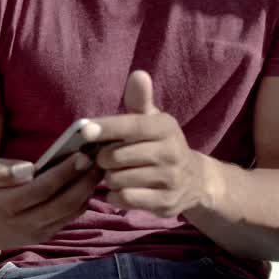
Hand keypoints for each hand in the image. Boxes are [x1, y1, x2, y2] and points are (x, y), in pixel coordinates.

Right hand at [0, 150, 101, 252]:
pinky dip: (82, 201)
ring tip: (99, 168)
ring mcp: (36, 233)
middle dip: (84, 181)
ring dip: (88, 191)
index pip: (41, 189)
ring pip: (70, 213)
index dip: (64, 173)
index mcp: (4, 206)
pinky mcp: (44, 236)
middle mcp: (23, 224)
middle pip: (62, 203)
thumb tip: (28, 170)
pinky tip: (88, 183)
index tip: (81, 155)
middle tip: (99, 160)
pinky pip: (69, 218)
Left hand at [89, 71, 219, 217]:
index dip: (106, 128)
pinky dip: (115, 196)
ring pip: (117, 179)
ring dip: (108, 178)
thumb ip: (139, 100)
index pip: (131, 126)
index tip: (84, 130)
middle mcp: (171, 153)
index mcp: (165, 128)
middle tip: (104, 157)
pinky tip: (119, 189)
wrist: (194, 181)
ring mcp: (170, 180)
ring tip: (114, 173)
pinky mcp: (164, 204)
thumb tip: (138, 74)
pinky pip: (124, 199)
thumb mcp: (152, 121)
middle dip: (103, 158)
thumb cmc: (160, 144)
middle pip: (117, 156)